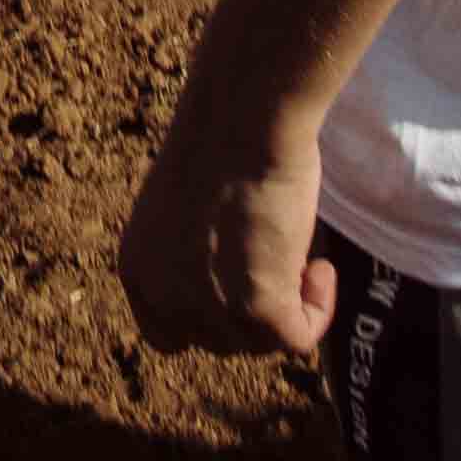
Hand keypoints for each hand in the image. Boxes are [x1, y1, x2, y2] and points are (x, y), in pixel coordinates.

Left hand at [115, 80, 339, 359]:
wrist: (243, 118)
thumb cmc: (219, 138)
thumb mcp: (187, 206)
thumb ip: (195, 249)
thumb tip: (236, 272)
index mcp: (138, 269)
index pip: (168, 334)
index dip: (209, 317)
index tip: (241, 282)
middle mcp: (165, 298)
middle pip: (218, 341)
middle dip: (252, 311)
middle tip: (278, 259)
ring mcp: (210, 309)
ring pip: (260, 342)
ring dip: (288, 307)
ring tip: (302, 255)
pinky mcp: (259, 309)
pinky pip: (297, 339)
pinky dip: (318, 311)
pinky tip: (322, 268)